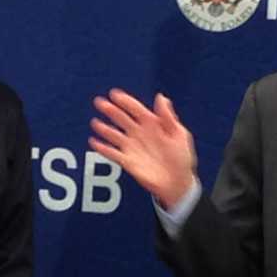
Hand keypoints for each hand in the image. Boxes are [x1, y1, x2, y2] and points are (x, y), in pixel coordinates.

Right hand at [89, 88, 196, 208]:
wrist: (178, 183)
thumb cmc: (181, 157)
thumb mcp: (179, 134)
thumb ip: (168, 117)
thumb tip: (161, 97)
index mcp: (152, 124)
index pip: (136, 109)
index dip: (126, 101)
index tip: (114, 94)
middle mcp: (139, 133)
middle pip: (122, 119)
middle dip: (111, 110)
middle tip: (100, 102)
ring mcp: (132, 147)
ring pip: (114, 135)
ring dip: (104, 129)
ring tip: (95, 122)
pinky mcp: (128, 161)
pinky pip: (113, 153)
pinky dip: (103, 148)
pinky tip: (94, 142)